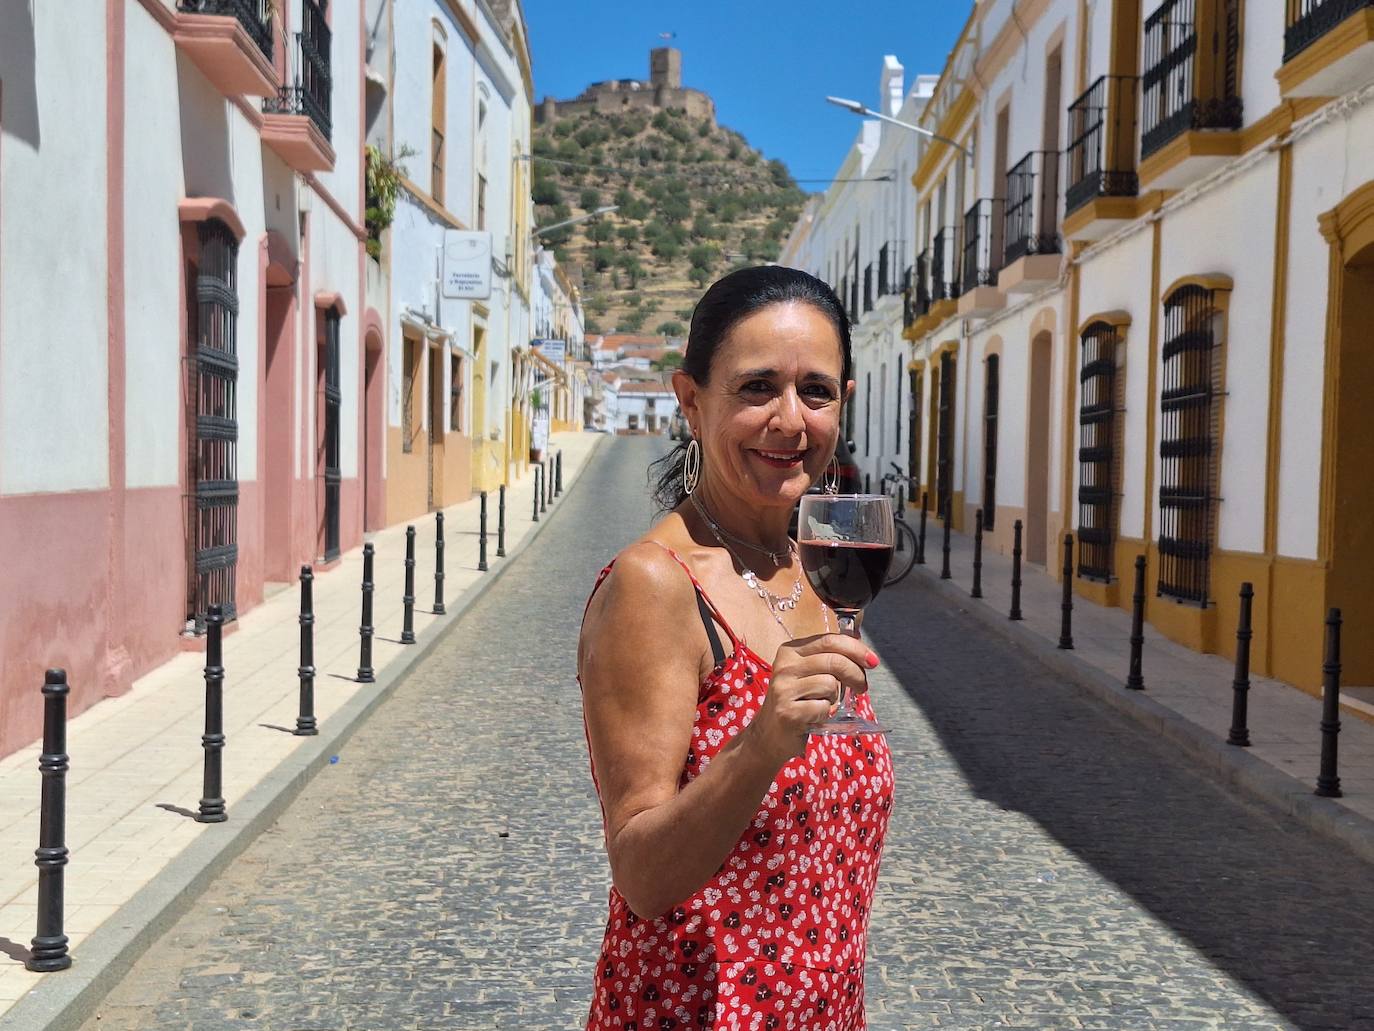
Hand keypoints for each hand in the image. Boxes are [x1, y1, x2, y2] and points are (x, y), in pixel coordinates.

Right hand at [747, 634, 878, 765]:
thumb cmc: (798, 701)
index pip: (829, 640)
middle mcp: (784, 666)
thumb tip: (861, 647)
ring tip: (827, 703)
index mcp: (790, 650)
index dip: (856, 649)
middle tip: (862, 686)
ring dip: (836, 697)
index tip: (872, 660)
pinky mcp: (788, 712)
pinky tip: (816, 716)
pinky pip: (824, 707)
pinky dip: (826, 713)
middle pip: (834, 661)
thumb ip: (830, 658)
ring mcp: (783, 689)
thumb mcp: (809, 673)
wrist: (770, 734)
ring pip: (830, 684)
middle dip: (856, 674)